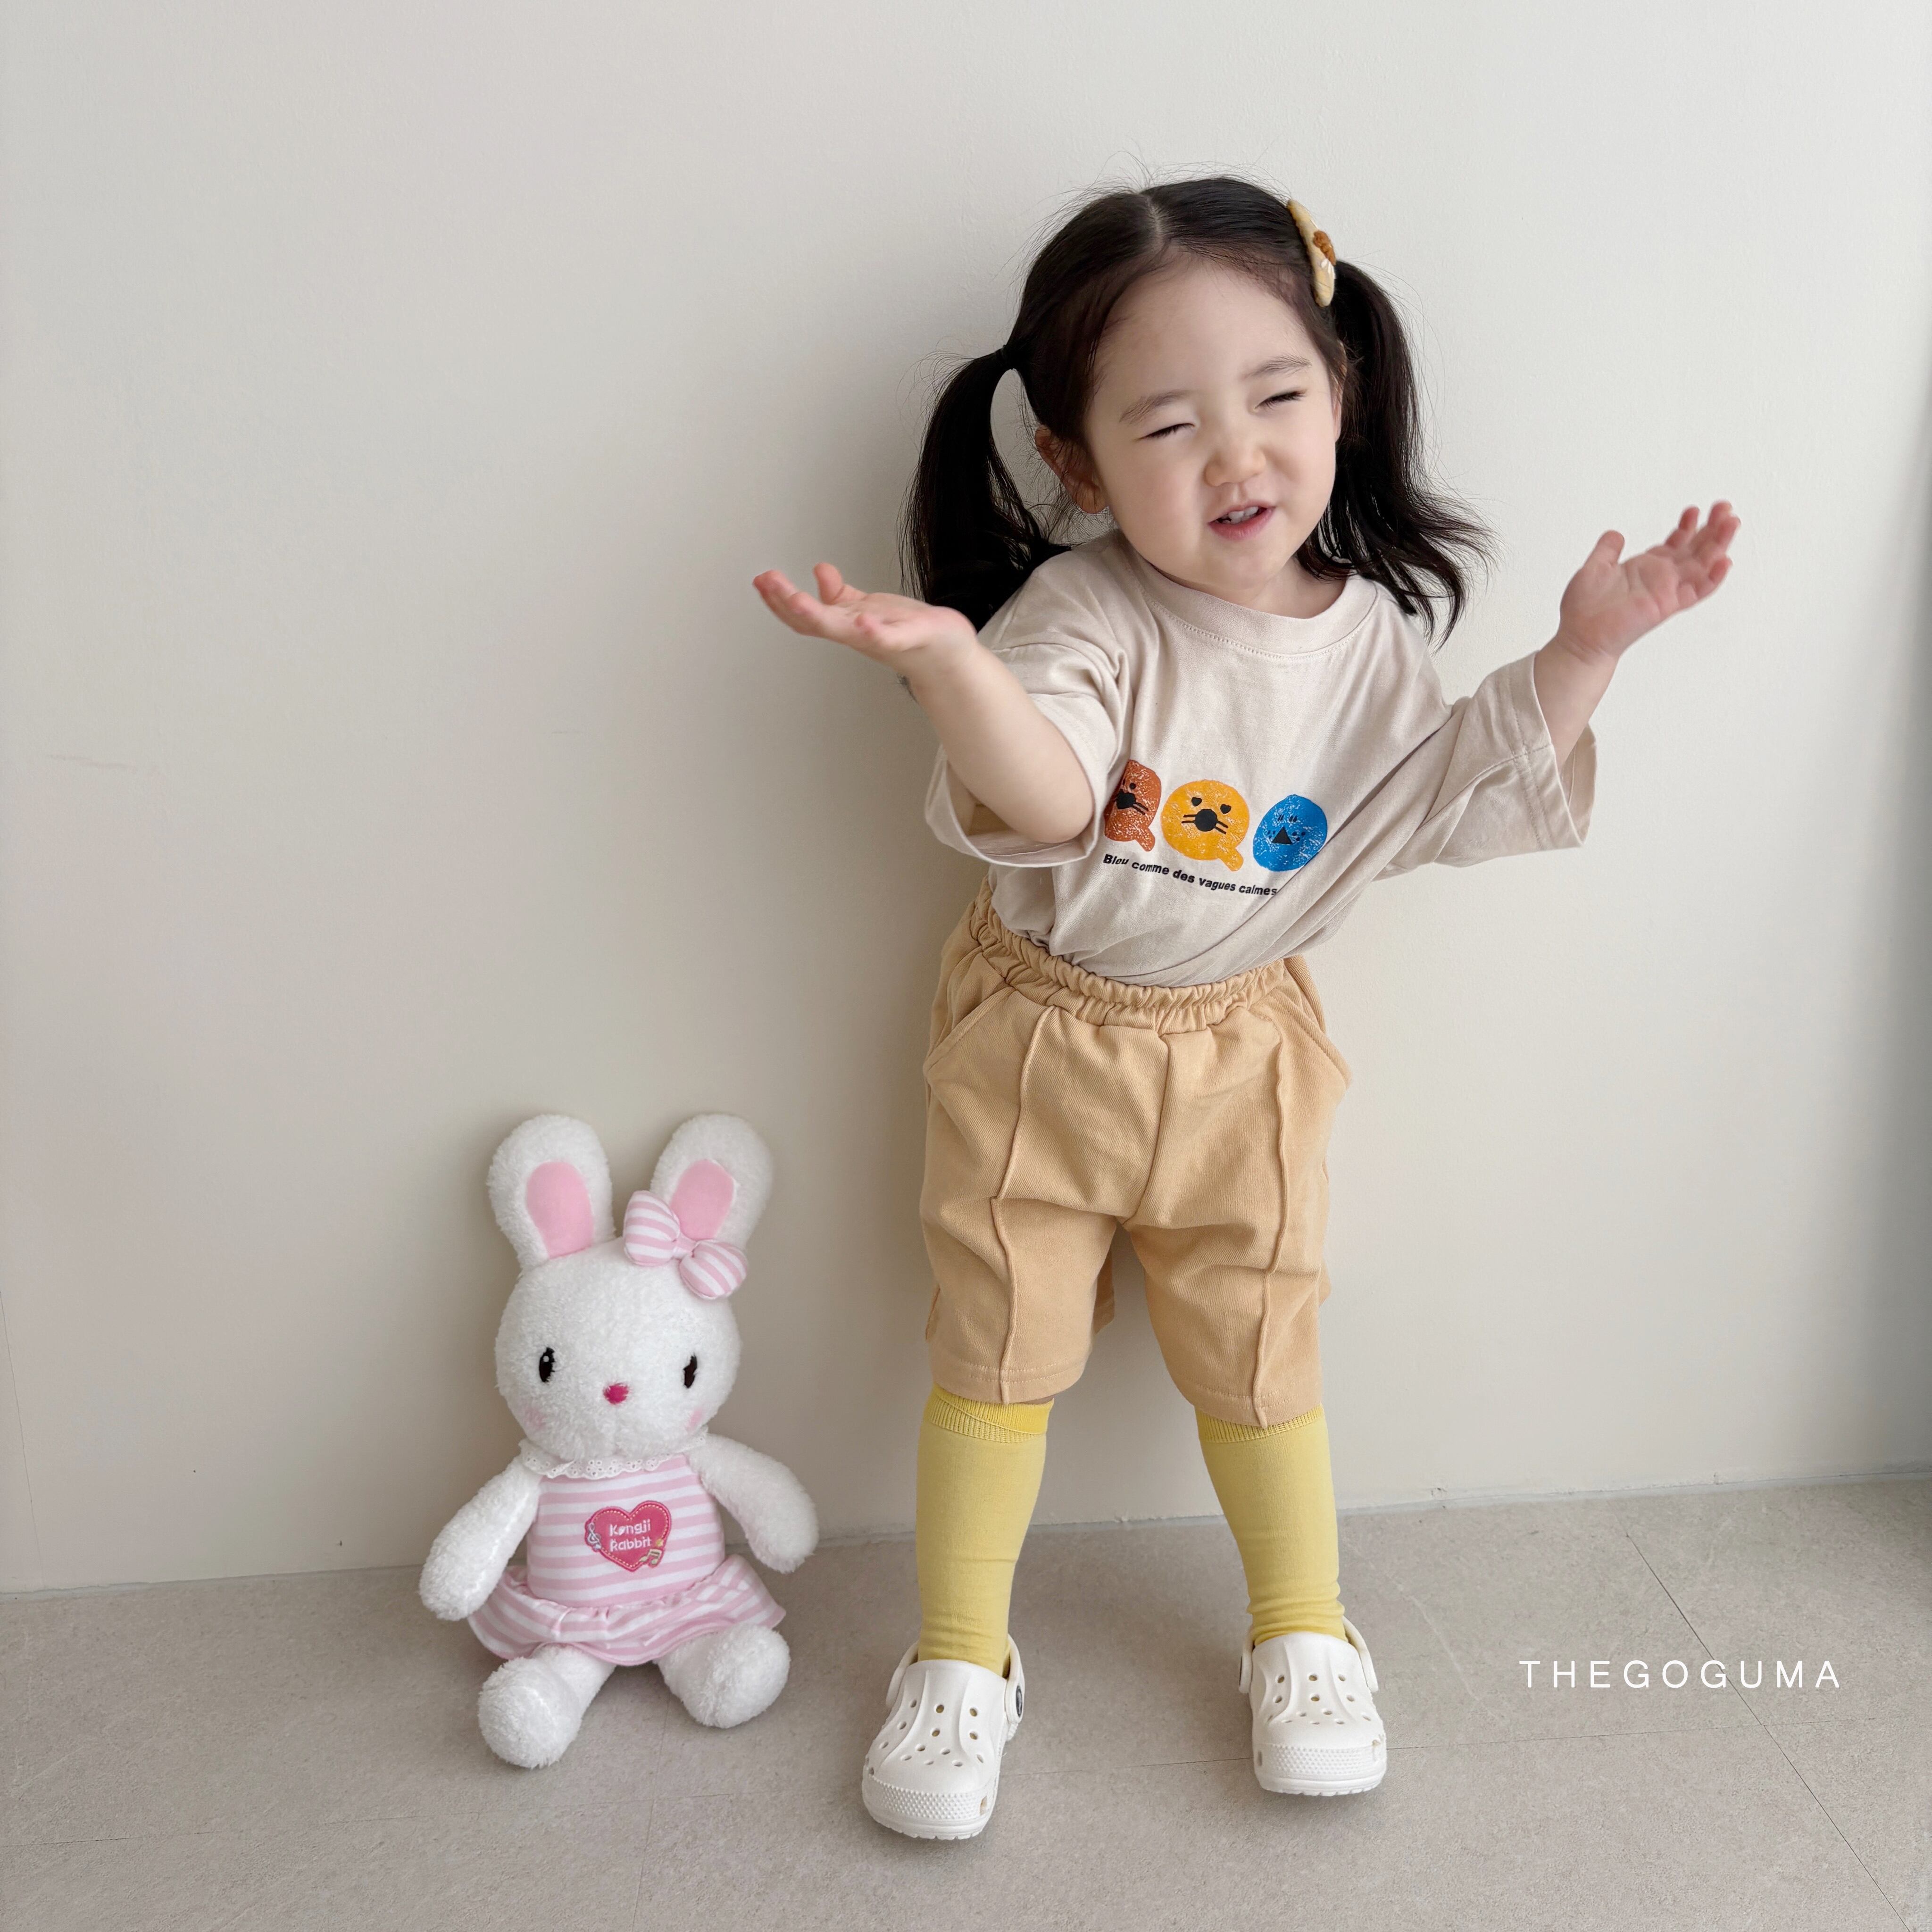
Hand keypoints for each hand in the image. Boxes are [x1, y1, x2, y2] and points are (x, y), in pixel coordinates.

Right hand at [752, 563, 976, 669]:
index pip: (805, 616)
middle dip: (786, 603)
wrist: (946, 654)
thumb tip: (819, 571)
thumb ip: (840, 594)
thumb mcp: (867, 608)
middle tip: (766, 583)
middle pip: (815, 622)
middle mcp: (858, 634)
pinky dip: (875, 633)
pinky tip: (863, 621)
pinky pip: (888, 639)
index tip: (761, 581)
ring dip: (818, 617)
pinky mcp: (909, 639)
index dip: (779, 600)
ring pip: (844, 631)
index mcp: (847, 625)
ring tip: (796, 600)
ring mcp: (881, 638)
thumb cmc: (908, 632)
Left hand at [1554, 502, 1739, 664]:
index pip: (1675, 543)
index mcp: (1646, 567)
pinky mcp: (1667, 606)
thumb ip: (1607, 550)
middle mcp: (1661, 578)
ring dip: (1719, 545)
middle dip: (1712, 528)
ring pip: (1702, 565)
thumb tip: (1615, 534)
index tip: (1693, 509)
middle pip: (1695, 550)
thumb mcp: (1595, 568)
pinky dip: (1712, 578)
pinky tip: (1725, 561)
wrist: (1579, 636)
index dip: (1687, 526)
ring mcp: (1667, 591)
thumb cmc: (1584, 609)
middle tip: (1725, 508)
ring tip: (1732, 523)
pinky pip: (1696, 592)